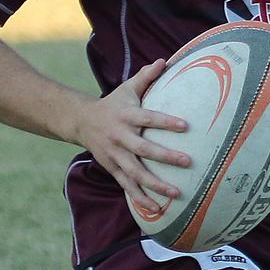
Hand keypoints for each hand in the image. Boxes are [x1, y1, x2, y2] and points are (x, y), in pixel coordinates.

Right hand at [75, 59, 189, 212]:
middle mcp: (120, 137)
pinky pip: (127, 186)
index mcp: (126, 116)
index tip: (186, 126)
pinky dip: (140, 198)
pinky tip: (156, 209)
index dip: (165, 122)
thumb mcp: (127, 88)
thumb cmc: (113, 103)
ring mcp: (115, 155)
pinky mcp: (112, 168)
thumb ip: (146, 77)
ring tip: (177, 193)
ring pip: (135, 173)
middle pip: (143, 149)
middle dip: (165, 157)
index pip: (148, 118)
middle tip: (188, 162)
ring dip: (156, 184)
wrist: (81, 121)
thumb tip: (165, 60)